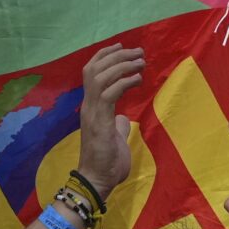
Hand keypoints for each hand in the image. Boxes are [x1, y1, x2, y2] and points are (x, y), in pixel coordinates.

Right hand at [75, 45, 142, 198]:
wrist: (97, 181)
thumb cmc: (106, 163)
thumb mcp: (114, 138)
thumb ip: (117, 125)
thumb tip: (122, 119)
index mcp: (91, 107)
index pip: (91, 72)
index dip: (104, 56)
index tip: (121, 47)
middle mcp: (88, 105)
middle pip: (95, 68)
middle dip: (116, 55)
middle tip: (137, 51)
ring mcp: (92, 112)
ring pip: (100, 76)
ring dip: (121, 64)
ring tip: (140, 61)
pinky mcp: (100, 120)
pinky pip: (109, 93)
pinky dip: (124, 82)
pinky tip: (138, 79)